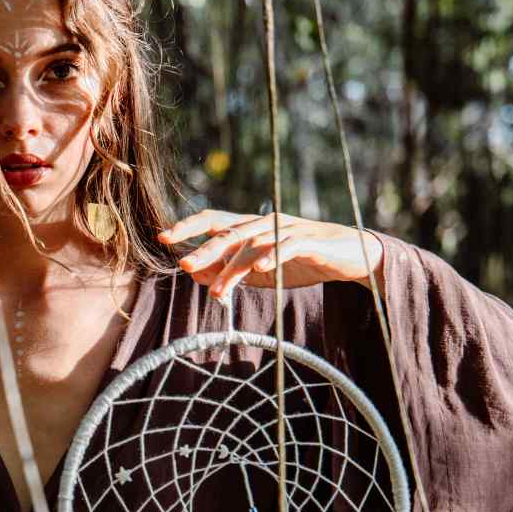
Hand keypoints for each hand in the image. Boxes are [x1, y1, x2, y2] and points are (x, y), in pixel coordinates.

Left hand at [158, 210, 383, 301]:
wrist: (349, 257)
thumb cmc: (300, 262)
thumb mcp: (259, 271)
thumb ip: (228, 271)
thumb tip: (192, 274)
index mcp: (251, 227)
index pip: (214, 220)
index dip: (189, 226)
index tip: (164, 237)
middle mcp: (265, 222)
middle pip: (230, 233)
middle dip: (206, 250)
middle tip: (185, 266)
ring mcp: (287, 229)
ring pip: (254, 245)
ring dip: (234, 269)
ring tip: (218, 291)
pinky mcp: (309, 240)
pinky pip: (287, 246)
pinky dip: (273, 257)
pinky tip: (260, 271)